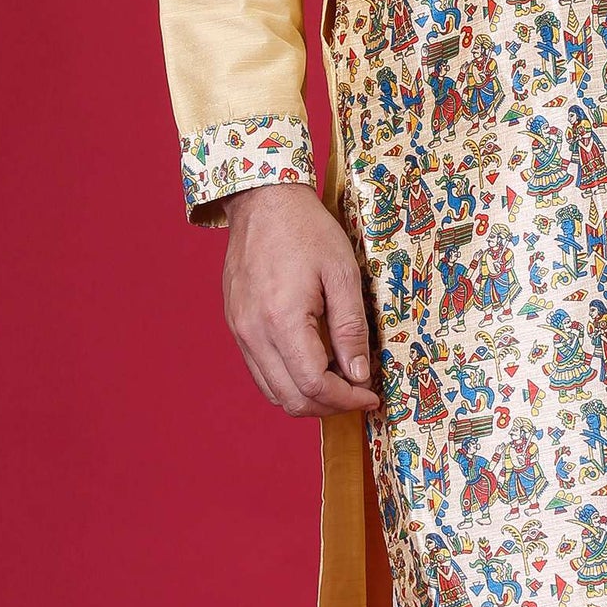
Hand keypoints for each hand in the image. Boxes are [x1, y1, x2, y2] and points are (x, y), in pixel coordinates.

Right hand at [220, 183, 382, 416]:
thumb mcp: (342, 272)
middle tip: (357, 393)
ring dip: (306, 397)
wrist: (264, 200)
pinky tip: (312, 362)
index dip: (346, 400)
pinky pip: (260, 370)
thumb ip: (351, 327)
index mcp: (282, 321)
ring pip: (272, 391)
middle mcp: (253, 333)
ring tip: (338, 381)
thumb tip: (359, 374)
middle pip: (290, 399)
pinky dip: (287, 379)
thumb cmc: (306, 229)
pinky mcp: (236, 324)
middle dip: (329, 406)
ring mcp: (240, 331)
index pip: (314, 386)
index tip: (370, 396)